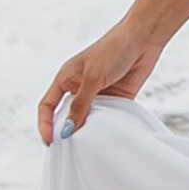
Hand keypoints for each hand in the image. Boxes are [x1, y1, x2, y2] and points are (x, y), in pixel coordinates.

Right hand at [38, 17, 155, 144]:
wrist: (144, 38)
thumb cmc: (113, 50)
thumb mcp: (93, 78)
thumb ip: (80, 105)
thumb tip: (66, 131)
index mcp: (66, 78)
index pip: (47, 105)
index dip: (44, 124)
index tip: (50, 142)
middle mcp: (79, 88)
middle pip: (66, 116)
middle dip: (66, 132)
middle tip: (69, 151)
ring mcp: (97, 95)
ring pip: (87, 120)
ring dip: (88, 132)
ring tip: (88, 148)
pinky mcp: (115, 99)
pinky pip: (106, 118)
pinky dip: (106, 127)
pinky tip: (107, 137)